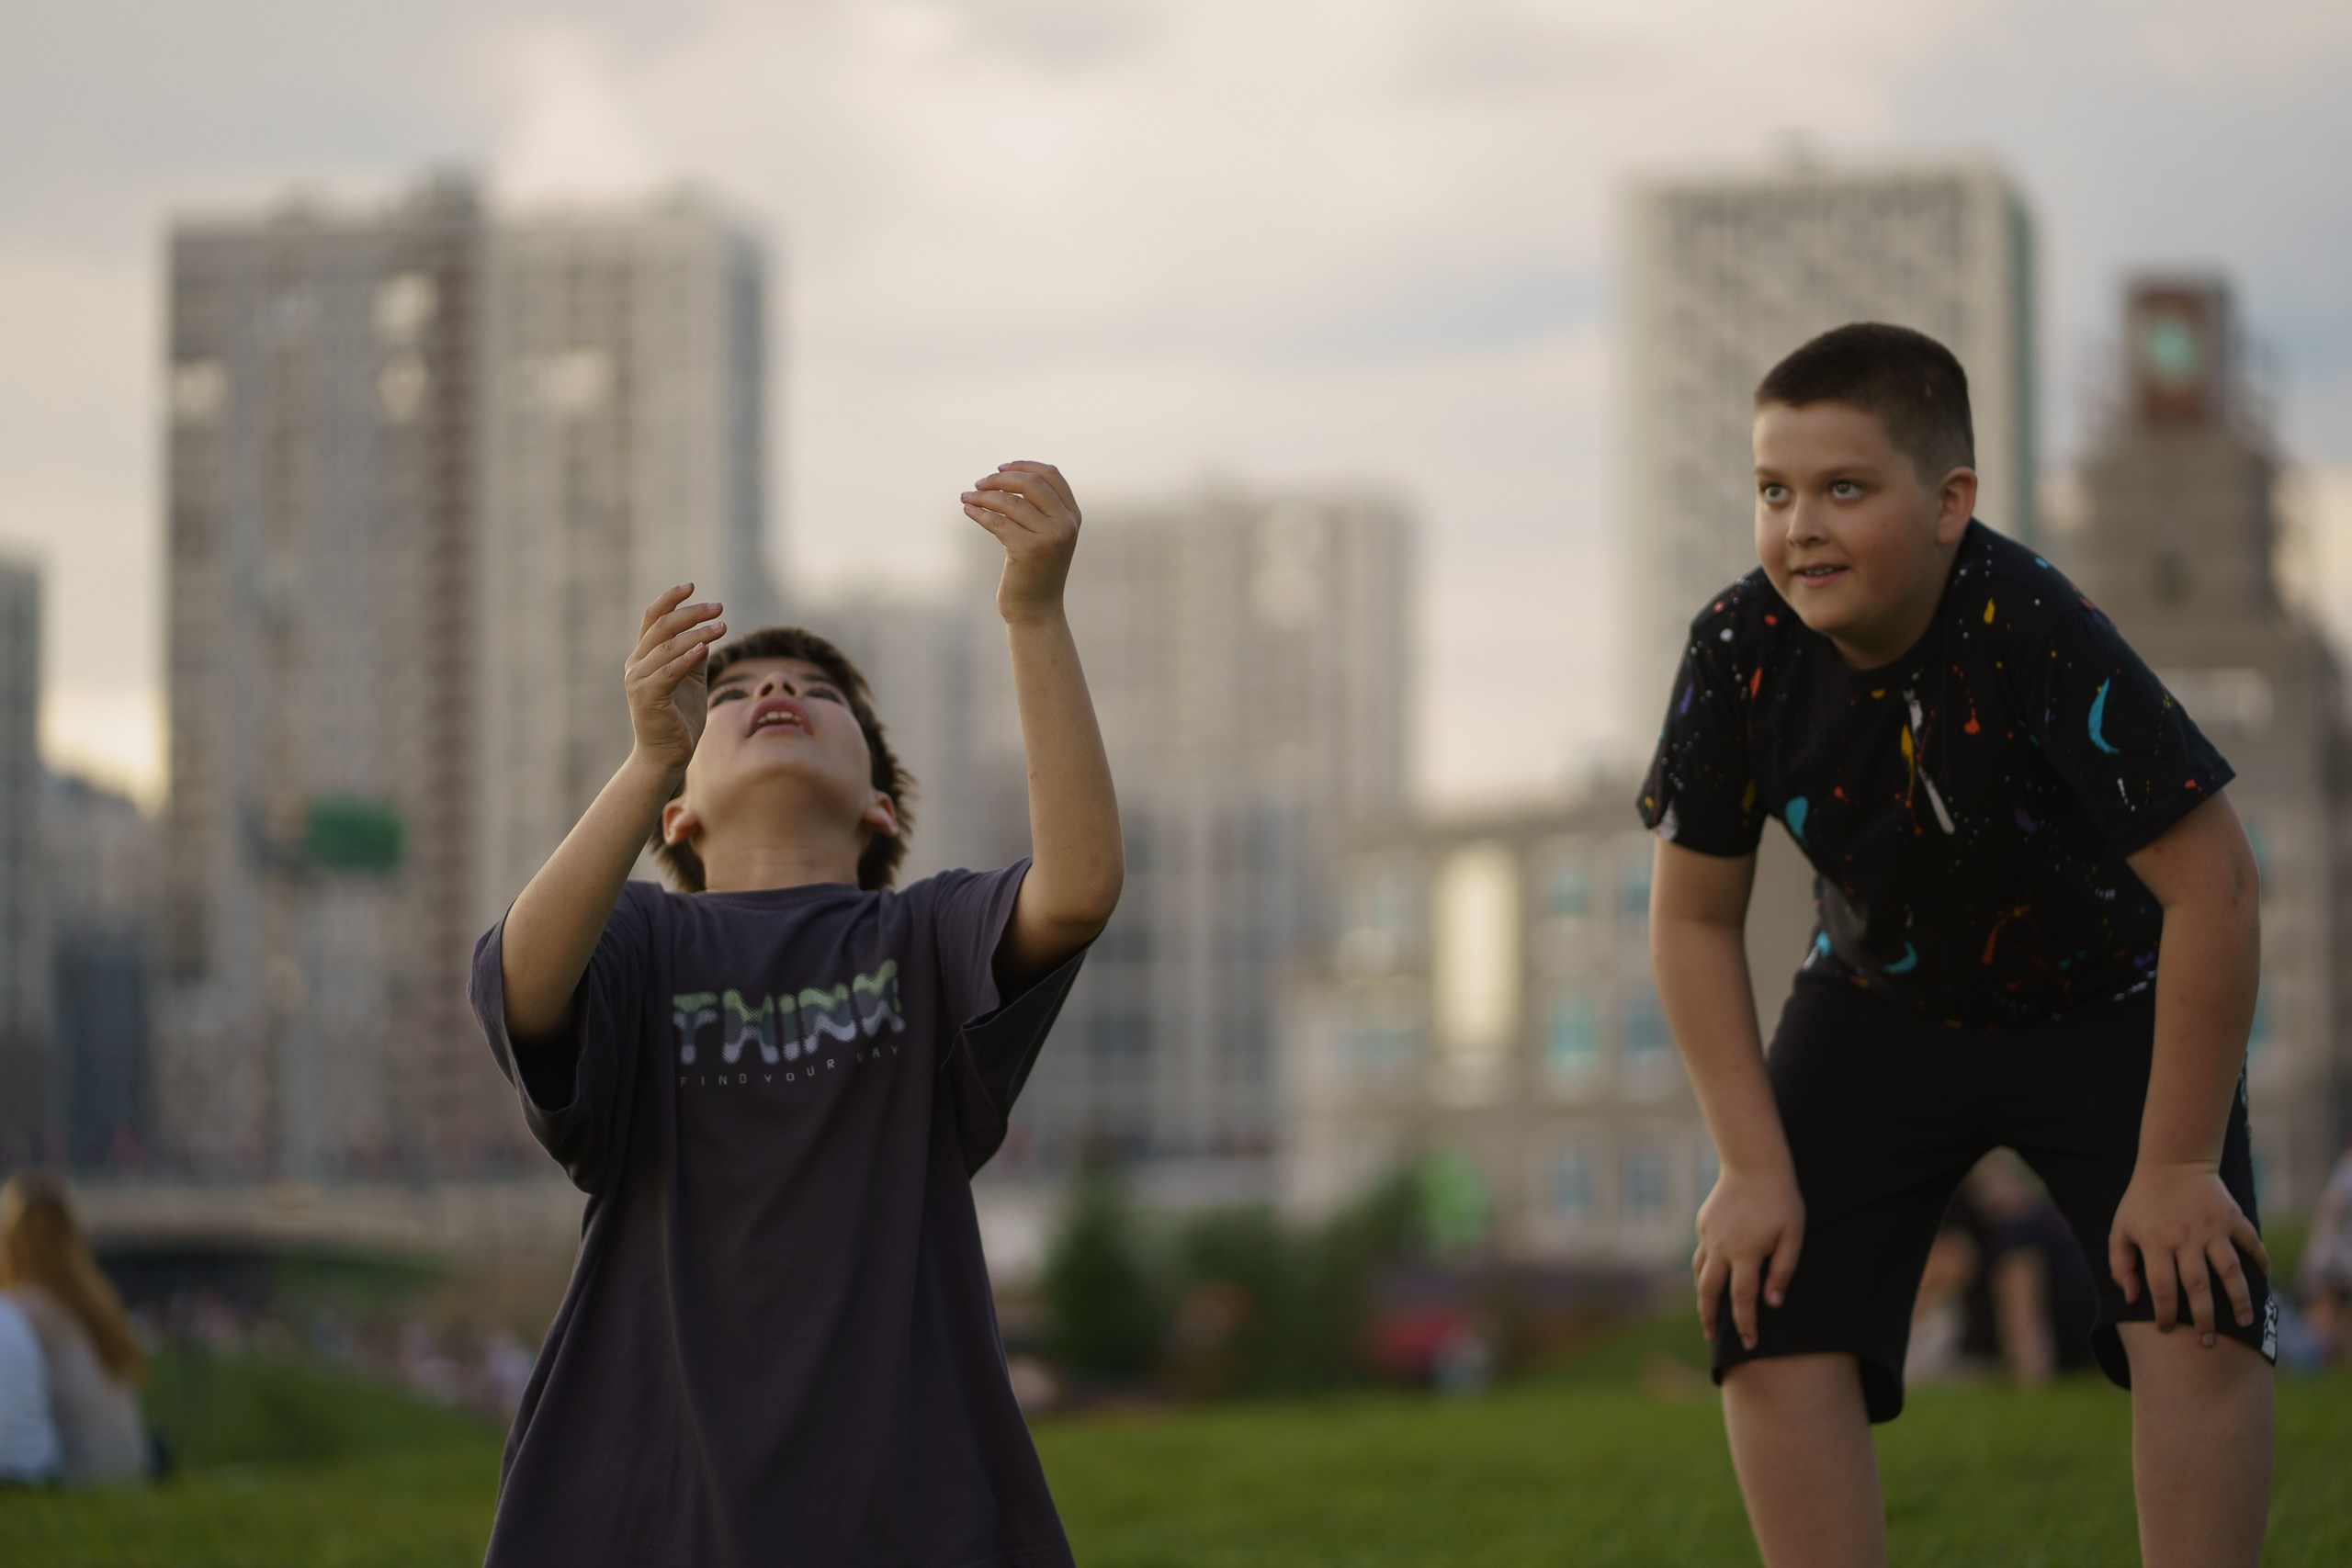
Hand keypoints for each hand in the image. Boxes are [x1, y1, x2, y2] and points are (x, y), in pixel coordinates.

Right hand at [625, 583, 726, 776]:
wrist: (666, 755)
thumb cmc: (679, 717)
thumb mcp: (690, 679)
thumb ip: (695, 654)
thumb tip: (709, 631)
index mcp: (644, 657)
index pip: (653, 619)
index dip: (670, 599)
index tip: (691, 585)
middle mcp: (636, 664)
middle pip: (662, 627)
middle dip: (691, 613)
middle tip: (719, 607)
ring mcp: (638, 680)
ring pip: (667, 647)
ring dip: (697, 633)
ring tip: (723, 626)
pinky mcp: (647, 698)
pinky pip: (668, 672)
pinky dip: (686, 658)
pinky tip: (706, 647)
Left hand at [963, 462, 1080, 625]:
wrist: (1036, 610)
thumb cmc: (1036, 571)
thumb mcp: (1046, 536)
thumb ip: (1038, 509)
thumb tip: (1003, 478)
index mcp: (1072, 515)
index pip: (1051, 474)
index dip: (1023, 466)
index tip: (1000, 468)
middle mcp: (1065, 524)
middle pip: (1030, 483)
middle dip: (1000, 479)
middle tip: (979, 484)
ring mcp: (1049, 537)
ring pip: (1010, 502)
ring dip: (983, 496)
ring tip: (966, 497)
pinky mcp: (1028, 550)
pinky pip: (997, 521)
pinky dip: (979, 512)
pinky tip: (968, 510)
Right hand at [1693, 1163, 1805, 1350]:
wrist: (1753, 1163)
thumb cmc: (1781, 1200)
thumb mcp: (1792, 1236)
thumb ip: (1783, 1271)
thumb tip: (1773, 1304)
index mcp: (1745, 1254)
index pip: (1742, 1300)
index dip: (1746, 1325)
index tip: (1750, 1344)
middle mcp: (1721, 1248)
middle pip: (1709, 1292)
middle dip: (1710, 1318)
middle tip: (1713, 1338)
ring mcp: (1708, 1235)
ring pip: (1699, 1274)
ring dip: (1702, 1297)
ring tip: (1707, 1313)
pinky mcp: (1704, 1223)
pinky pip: (1701, 1253)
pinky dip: (1704, 1270)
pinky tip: (1711, 1276)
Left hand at [2109, 1161, 2269, 1343]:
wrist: (2172, 1162)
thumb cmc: (2142, 1202)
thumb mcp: (2121, 1228)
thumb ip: (2120, 1263)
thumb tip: (2131, 1297)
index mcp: (2155, 1242)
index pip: (2162, 1287)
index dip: (2164, 1312)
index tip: (2166, 1329)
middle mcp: (2185, 1238)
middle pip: (2198, 1285)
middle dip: (2204, 1318)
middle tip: (2208, 1342)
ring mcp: (2211, 1228)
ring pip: (2230, 1269)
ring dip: (2239, 1299)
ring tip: (2244, 1322)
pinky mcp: (2232, 1217)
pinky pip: (2251, 1242)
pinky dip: (2260, 1261)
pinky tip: (2265, 1280)